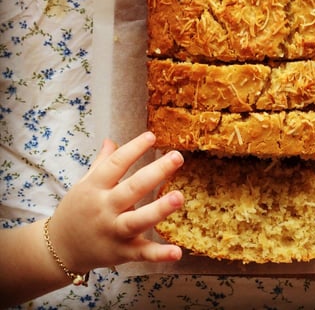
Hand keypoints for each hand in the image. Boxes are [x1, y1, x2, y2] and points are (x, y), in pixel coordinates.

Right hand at [48, 132, 183, 273]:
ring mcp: (113, 231)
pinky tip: (177, 252)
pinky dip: (159, 254)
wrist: (59, 249)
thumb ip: (102, 163)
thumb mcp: (84, 184)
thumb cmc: (77, 210)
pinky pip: (141, 253)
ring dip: (159, 209)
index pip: (117, 163)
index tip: (152, 136)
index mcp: (95, 187)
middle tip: (177, 157)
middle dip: (156, 172)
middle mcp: (104, 208)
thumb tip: (111, 140)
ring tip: (179, 197)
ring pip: (138, 220)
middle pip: (132, 188)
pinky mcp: (121, 253)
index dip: (134, 148)